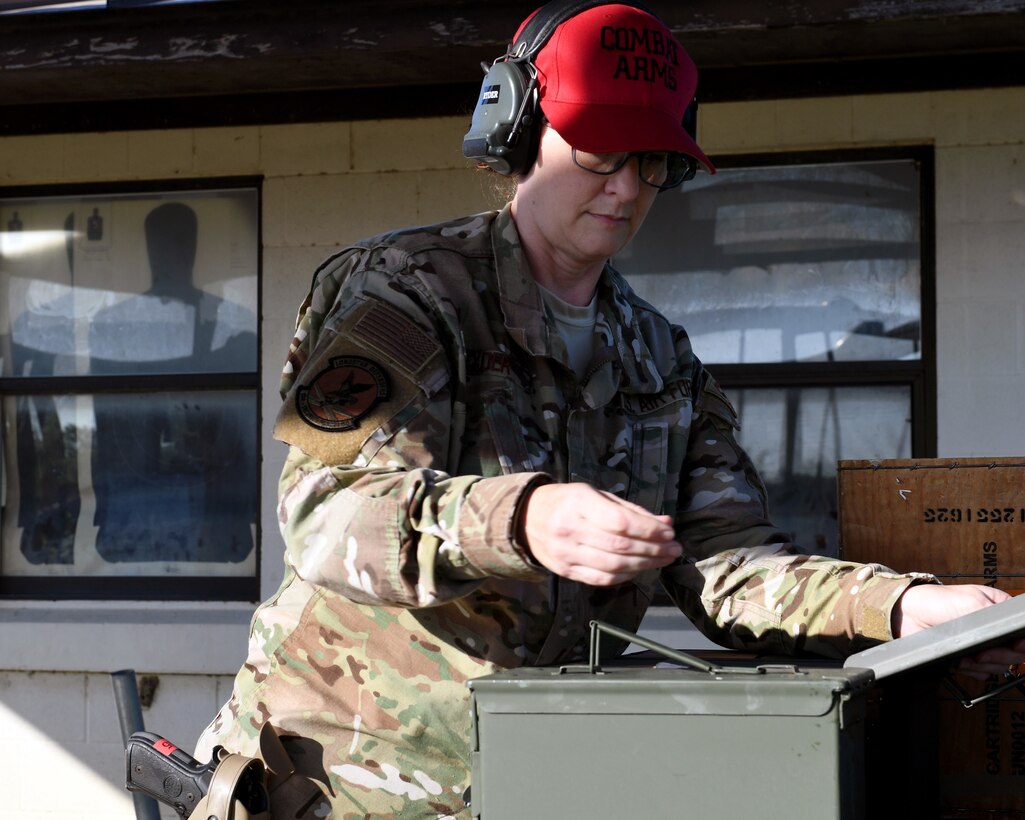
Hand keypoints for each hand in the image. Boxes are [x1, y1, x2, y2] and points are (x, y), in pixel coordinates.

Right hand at [520, 483, 681, 585]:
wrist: (526, 519)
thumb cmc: (567, 502)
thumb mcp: (596, 495)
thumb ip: (630, 510)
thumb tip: (665, 525)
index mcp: (578, 504)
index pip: (620, 522)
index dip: (649, 530)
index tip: (669, 533)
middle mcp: (570, 530)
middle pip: (620, 547)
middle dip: (653, 550)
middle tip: (674, 550)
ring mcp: (566, 554)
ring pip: (613, 566)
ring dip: (644, 565)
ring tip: (663, 560)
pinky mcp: (566, 571)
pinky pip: (602, 579)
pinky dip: (626, 576)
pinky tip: (640, 569)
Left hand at [893, 584, 1024, 677]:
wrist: (908, 615)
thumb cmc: (936, 601)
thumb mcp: (971, 601)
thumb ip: (997, 616)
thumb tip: (1016, 631)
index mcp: (999, 610)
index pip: (1022, 632)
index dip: (1022, 643)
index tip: (1015, 646)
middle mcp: (993, 629)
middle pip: (1015, 653)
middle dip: (1000, 656)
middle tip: (983, 653)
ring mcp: (981, 645)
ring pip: (1000, 666)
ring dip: (984, 665)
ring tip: (967, 656)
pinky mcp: (968, 659)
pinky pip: (981, 674)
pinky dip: (972, 671)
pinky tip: (959, 661)